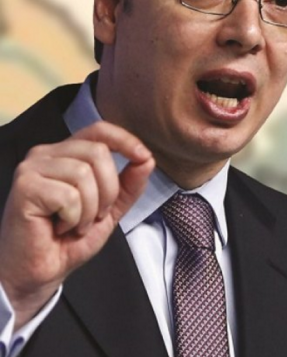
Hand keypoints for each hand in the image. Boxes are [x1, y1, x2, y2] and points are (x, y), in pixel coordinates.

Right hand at [0, 121, 154, 329]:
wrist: (39, 272)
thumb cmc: (67, 239)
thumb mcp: (110, 208)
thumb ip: (129, 184)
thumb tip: (147, 160)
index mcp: (66, 154)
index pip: (99, 129)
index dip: (125, 140)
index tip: (144, 157)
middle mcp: (46, 154)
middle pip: (97, 152)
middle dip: (108, 190)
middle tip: (95, 214)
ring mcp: (32, 168)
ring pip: (84, 174)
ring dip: (90, 208)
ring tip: (75, 223)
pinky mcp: (24, 187)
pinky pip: (69, 195)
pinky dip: (74, 217)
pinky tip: (59, 227)